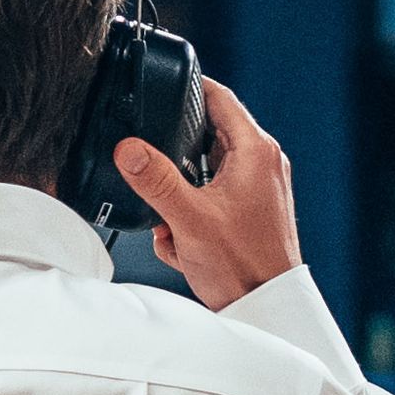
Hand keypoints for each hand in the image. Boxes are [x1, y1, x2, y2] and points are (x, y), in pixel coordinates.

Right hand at [123, 74, 298, 309]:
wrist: (266, 308)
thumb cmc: (243, 267)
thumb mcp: (189, 219)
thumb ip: (156, 180)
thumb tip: (128, 148)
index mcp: (256, 151)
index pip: (220, 97)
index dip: (189, 88)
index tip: (161, 86)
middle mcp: (263, 164)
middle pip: (206, 136)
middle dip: (175, 159)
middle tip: (159, 178)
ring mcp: (259, 188)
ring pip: (203, 172)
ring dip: (180, 195)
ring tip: (174, 221)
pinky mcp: (251, 211)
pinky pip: (211, 198)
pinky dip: (192, 216)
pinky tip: (184, 241)